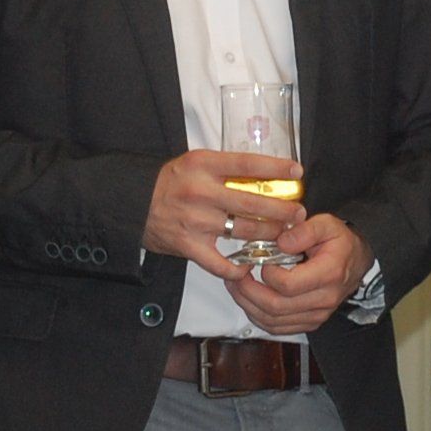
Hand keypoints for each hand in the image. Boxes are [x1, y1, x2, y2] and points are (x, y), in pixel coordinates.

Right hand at [144, 147, 306, 282]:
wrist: (132, 205)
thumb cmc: (170, 183)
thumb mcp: (195, 163)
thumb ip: (225, 168)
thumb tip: (265, 174)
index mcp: (203, 165)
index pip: (247, 163)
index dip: (275, 168)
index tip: (297, 171)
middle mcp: (201, 192)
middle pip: (252, 202)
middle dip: (281, 209)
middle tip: (298, 213)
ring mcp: (195, 221)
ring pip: (243, 230)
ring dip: (268, 235)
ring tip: (283, 236)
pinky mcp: (188, 245)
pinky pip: (219, 262)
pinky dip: (237, 267)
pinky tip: (249, 266)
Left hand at [238, 216, 373, 333]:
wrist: (356, 261)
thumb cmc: (339, 243)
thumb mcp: (326, 224)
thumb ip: (304, 230)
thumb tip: (281, 241)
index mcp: (328, 274)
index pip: (288, 285)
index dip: (266, 274)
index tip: (259, 259)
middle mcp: (323, 300)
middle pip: (276, 306)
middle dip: (248, 291)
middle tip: (236, 275)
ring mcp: (316, 315)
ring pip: (272, 321)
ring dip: (248, 305)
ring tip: (236, 286)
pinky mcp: (308, 322)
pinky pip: (277, 328)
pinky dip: (257, 317)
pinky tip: (248, 301)